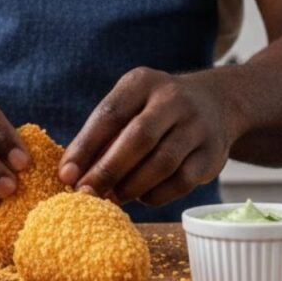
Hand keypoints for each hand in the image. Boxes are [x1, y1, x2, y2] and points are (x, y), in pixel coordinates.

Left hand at [59, 67, 241, 206]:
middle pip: (137, 139)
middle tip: (87, 194)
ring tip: (113, 197)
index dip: (85, 148)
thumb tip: (71, 175)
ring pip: (162, 163)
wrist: (215, 102)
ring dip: (132, 186)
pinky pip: (182, 181)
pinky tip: (142, 197)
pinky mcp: (213, 153)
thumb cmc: (154, 111)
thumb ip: (102, 135)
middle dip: (107, 171)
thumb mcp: (129, 105)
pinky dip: (157, 195)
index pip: (109, 115)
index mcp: (142, 83)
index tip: (66, 175)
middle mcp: (173, 99)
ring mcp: (197, 126)